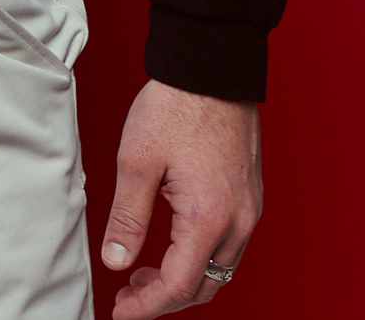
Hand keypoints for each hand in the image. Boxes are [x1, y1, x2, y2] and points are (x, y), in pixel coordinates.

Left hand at [101, 81, 261, 316]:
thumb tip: (115, 261)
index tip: (120, 312)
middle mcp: (238, 223)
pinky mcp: (249, 198)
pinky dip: (199, 256)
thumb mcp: (136, 161)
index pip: (179, 285)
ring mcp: (248, 211)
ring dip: (183, 278)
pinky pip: (227, 245)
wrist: (211, 69)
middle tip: (127, 294)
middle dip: (164, 298)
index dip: (148, 306)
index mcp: (208, 218)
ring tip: (142, 272)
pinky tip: (171, 244)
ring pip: (218, 268)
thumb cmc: (174, 108)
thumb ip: (127, 217)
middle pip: (204, 286)